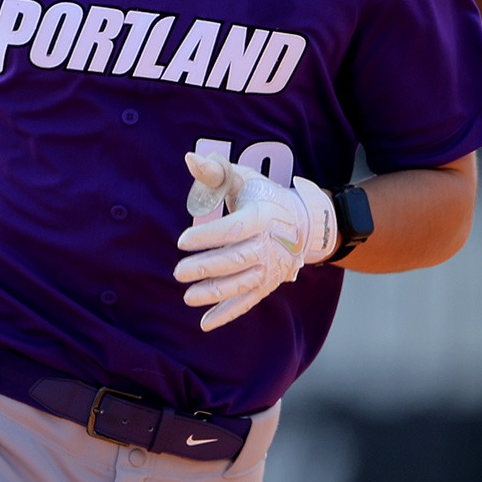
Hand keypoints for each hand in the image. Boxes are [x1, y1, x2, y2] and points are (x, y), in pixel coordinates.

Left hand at [173, 153, 336, 330]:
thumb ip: (215, 171)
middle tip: (178, 272)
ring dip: (214, 293)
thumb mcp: (243, 179)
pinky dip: (228, 314)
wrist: (303, 222)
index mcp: (262, 216)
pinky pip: (248, 302)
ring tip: (187, 296)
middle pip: (236, 260)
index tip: (182, 241)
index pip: (233, 229)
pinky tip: (205, 323)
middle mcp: (270, 245)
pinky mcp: (269, 284)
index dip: (207, 235)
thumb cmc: (263, 197)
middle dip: (206, 268)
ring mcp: (271, 268)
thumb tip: (189, 158)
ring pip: (241, 284)